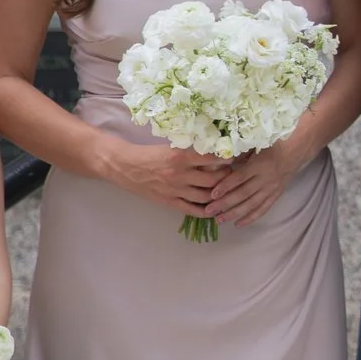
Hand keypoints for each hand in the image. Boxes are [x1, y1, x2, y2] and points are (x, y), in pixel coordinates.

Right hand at [107, 139, 231, 217]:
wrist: (125, 166)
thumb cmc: (149, 154)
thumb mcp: (171, 148)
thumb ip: (191, 153)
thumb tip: (215, 156)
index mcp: (181, 157)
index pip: (212, 159)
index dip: (227, 160)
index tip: (236, 159)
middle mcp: (180, 174)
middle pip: (213, 180)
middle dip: (226, 178)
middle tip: (232, 175)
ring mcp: (174, 190)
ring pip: (206, 196)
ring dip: (219, 195)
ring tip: (226, 191)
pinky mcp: (168, 202)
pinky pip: (192, 209)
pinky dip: (206, 211)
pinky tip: (214, 209)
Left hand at [201, 136, 313, 228]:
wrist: (295, 152)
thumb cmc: (271, 146)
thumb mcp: (255, 145)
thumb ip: (239, 154)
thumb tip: (220, 161)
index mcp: (259, 164)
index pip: (240, 177)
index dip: (226, 186)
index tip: (212, 194)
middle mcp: (266, 179)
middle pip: (243, 194)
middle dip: (225, 204)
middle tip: (209, 211)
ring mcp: (271, 189)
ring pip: (252, 204)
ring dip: (235, 213)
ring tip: (219, 220)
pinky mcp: (276, 195)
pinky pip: (263, 209)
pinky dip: (251, 218)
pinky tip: (238, 224)